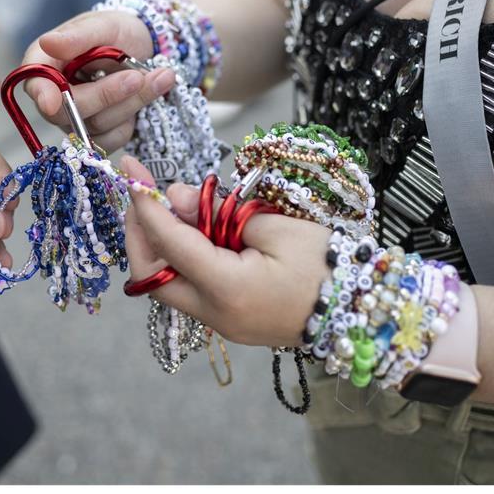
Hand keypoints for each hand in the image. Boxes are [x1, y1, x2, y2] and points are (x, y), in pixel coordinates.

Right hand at [21, 10, 177, 151]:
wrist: (144, 47)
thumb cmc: (116, 31)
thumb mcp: (102, 25)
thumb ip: (77, 37)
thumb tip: (48, 42)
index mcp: (45, 63)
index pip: (35, 84)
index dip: (42, 95)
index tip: (52, 102)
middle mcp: (54, 96)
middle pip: (68, 112)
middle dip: (107, 95)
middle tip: (138, 77)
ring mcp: (73, 119)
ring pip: (96, 125)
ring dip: (132, 101)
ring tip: (161, 76)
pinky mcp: (96, 135)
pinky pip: (112, 139)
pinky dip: (135, 116)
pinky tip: (150, 92)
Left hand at [121, 156, 330, 346]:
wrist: (363, 310)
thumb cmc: (329, 264)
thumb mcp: (277, 226)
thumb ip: (220, 212)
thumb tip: (175, 198)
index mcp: (227, 289)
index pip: (169, 243)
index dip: (145, 204)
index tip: (130, 170)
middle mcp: (214, 313)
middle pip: (150, 277)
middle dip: (138, 234)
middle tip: (143, 195)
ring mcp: (220, 323)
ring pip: (165, 286)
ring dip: (158, 247)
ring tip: (171, 208)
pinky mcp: (228, 321)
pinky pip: (188, 289)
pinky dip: (181, 259)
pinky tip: (194, 231)